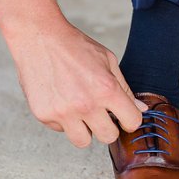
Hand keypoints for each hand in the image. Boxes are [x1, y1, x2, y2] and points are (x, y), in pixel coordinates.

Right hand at [0, 0, 145, 147]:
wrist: (38, 37)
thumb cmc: (74, 45)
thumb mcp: (107, 60)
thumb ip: (124, 87)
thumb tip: (140, 109)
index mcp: (106, 89)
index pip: (132, 122)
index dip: (130, 119)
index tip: (123, 116)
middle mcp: (85, 104)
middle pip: (108, 137)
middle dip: (108, 127)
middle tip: (101, 114)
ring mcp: (63, 112)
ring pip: (83, 141)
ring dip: (84, 129)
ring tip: (79, 110)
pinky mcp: (44, 115)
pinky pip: (60, 129)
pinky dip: (62, 119)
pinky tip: (59, 98)